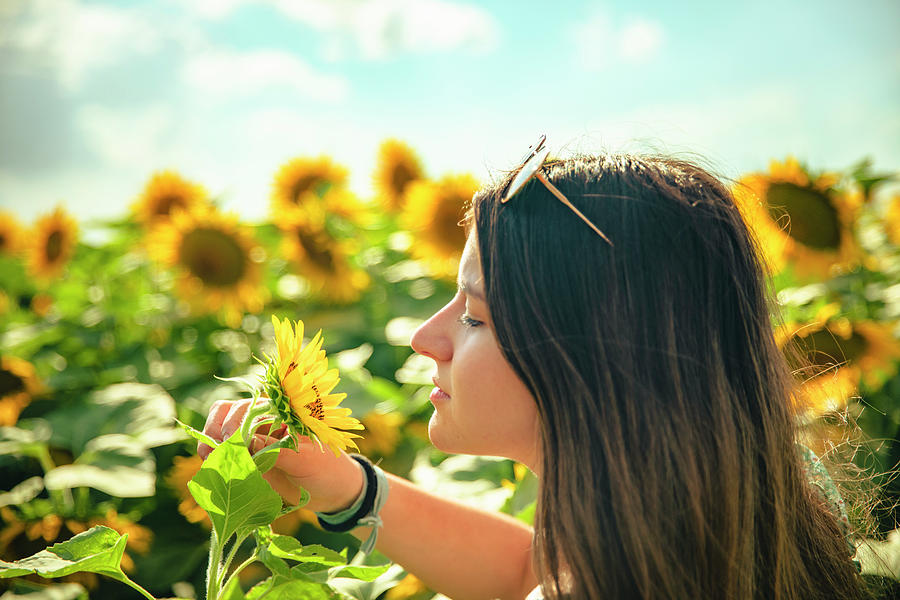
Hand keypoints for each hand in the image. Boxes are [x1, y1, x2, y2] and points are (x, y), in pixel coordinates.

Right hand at [200, 398, 364, 511]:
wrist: (331, 493)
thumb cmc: (325, 470)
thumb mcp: (306, 461)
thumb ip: (276, 451)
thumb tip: (247, 441)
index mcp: (282, 413)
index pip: (250, 407)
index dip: (235, 423)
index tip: (231, 443)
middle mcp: (263, 421)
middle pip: (227, 412)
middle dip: (217, 431)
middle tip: (216, 454)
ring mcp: (251, 439)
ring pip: (218, 429)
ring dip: (210, 442)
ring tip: (211, 461)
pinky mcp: (245, 458)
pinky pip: (222, 453)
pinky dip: (213, 458)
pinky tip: (214, 469)